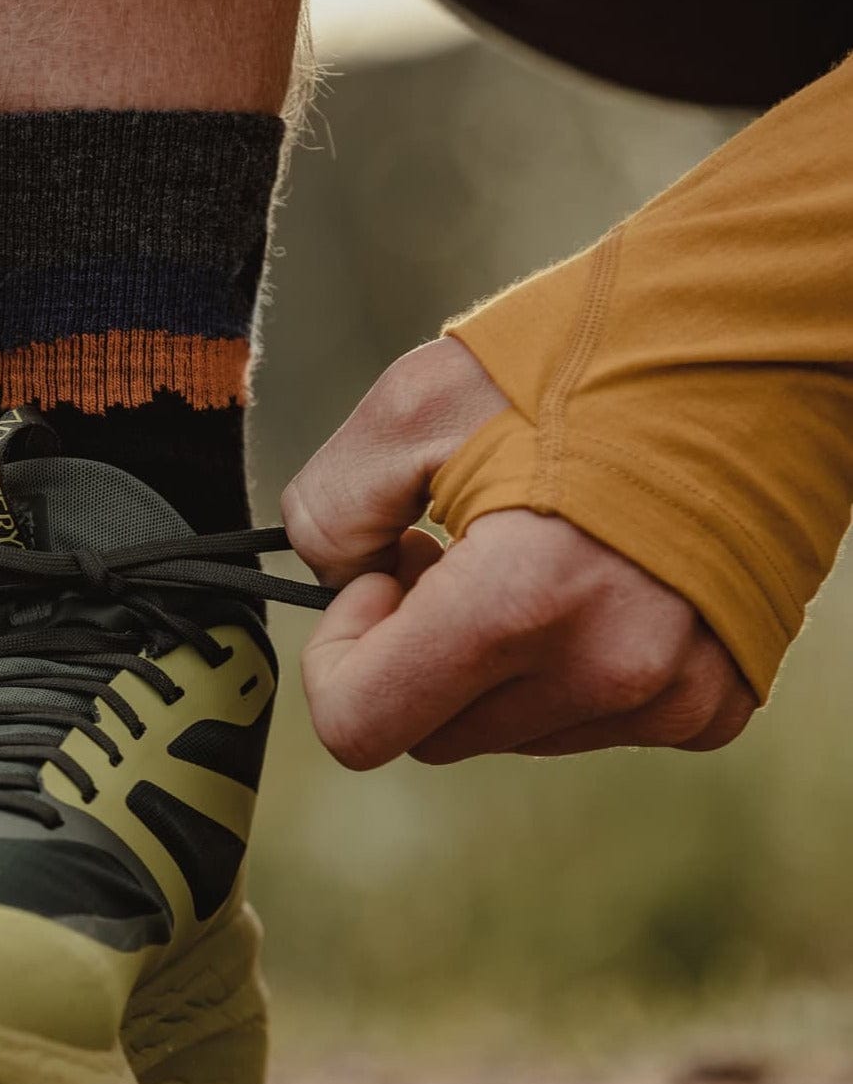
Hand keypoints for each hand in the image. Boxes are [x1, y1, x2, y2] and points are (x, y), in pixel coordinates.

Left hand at [281, 336, 756, 766]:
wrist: (753, 351)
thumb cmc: (584, 362)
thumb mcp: (414, 404)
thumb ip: (330, 509)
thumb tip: (334, 579)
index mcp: (520, 601)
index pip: (360, 726)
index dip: (338, 656)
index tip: (380, 576)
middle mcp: (602, 672)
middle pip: (429, 732)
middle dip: (409, 651)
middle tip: (441, 550)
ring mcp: (667, 696)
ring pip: (503, 729)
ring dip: (482, 660)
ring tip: (522, 550)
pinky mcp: (711, 701)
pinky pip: (583, 720)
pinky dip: (555, 666)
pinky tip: (583, 580)